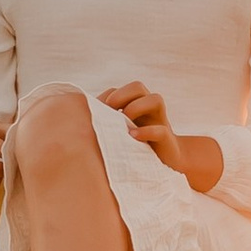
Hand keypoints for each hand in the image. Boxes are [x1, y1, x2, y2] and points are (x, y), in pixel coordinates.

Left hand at [100, 83, 222, 194]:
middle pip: (138, 87)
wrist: (165, 163)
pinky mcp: (167, 140)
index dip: (109, 95)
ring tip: (124, 120)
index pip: (121, 89)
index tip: (97, 110)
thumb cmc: (134, 147)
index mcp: (136, 105)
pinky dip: (146, 131)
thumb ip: (106, 122)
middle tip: (109, 109)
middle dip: (121, 95)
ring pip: (155, 99)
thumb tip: (83, 118)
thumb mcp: (118, 133)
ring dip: (136, 107)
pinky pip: (160, 130)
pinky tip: (133, 136)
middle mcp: (149, 109)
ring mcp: (160, 122)